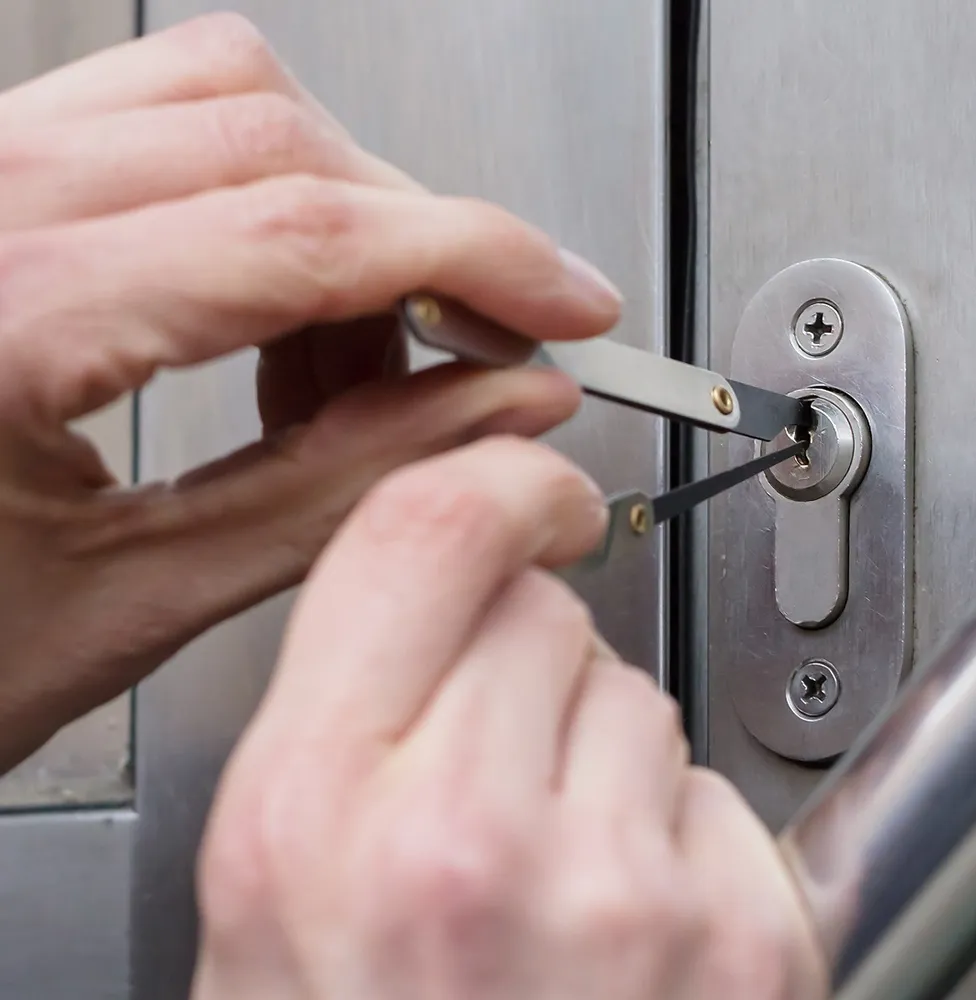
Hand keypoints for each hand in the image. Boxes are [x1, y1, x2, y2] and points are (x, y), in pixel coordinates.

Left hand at [0, 13, 621, 767]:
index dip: (478, 258)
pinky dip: (262, 197)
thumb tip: (503, 411)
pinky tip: (270, 309)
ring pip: (224, 103)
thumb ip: (348, 490)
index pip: (312, 233)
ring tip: (353, 354)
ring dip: (342, 217)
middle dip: (420, 245)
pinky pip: (158, 124)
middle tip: (473, 355)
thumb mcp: (146, 598)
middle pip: (282, 141)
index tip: (566, 302)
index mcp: (1, 316)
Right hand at [192, 437, 827, 999]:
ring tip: (546, 879)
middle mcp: (462, 842)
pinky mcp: (743, 940)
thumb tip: (438, 595)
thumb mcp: (270, 888)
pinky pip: (711, 788)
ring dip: (597, 752)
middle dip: (523, 662)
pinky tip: (619, 930)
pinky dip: (673, 832)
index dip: (494, 481)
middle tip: (488, 775)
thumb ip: (346, 711)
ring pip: (636, 690)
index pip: (426, 531)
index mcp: (311, 814)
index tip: (530, 490)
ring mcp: (620, 893)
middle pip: (545, 608)